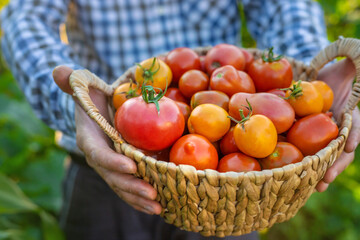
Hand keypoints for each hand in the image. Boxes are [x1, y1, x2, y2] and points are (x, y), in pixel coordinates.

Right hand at [53, 66, 161, 214]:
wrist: (97, 112)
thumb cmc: (92, 98)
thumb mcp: (83, 86)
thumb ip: (72, 81)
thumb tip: (59, 71)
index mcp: (89, 138)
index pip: (98, 153)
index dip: (111, 161)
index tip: (130, 166)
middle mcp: (98, 156)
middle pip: (113, 176)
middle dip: (130, 186)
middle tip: (151, 193)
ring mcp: (110, 165)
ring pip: (122, 186)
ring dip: (138, 198)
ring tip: (158, 206)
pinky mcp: (122, 169)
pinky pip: (130, 186)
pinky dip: (141, 198)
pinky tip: (159, 205)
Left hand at [315, 59, 359, 191]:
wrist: (320, 80)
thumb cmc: (335, 74)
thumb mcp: (344, 67)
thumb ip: (350, 65)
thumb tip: (351, 57)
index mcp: (350, 114)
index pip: (354, 125)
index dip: (353, 134)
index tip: (349, 145)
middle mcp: (339, 128)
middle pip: (339, 150)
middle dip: (333, 166)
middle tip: (324, 181)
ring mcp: (326, 135)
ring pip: (325, 157)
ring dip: (320, 172)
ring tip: (313, 188)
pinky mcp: (311, 136)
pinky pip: (307, 151)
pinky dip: (305, 162)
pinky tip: (297, 176)